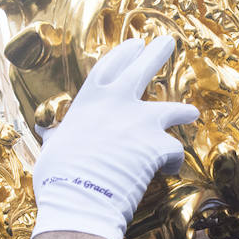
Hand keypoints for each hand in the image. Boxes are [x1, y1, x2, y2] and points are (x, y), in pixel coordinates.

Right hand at [31, 37, 199, 238]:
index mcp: (89, 100)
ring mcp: (141, 121)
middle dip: (156, 53)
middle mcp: (117, 103)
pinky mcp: (158, 145)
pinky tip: (167, 170)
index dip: (122, 55)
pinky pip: (172, 151)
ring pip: (171, 109)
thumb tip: (47, 131)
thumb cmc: (59, 175)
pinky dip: (171, 161)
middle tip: (167, 41)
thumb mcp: (52, 146)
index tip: (134, 44)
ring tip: (191, 113)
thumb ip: (58, 134)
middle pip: (142, 69)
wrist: (79, 197)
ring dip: (182, 111)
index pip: (108, 68)